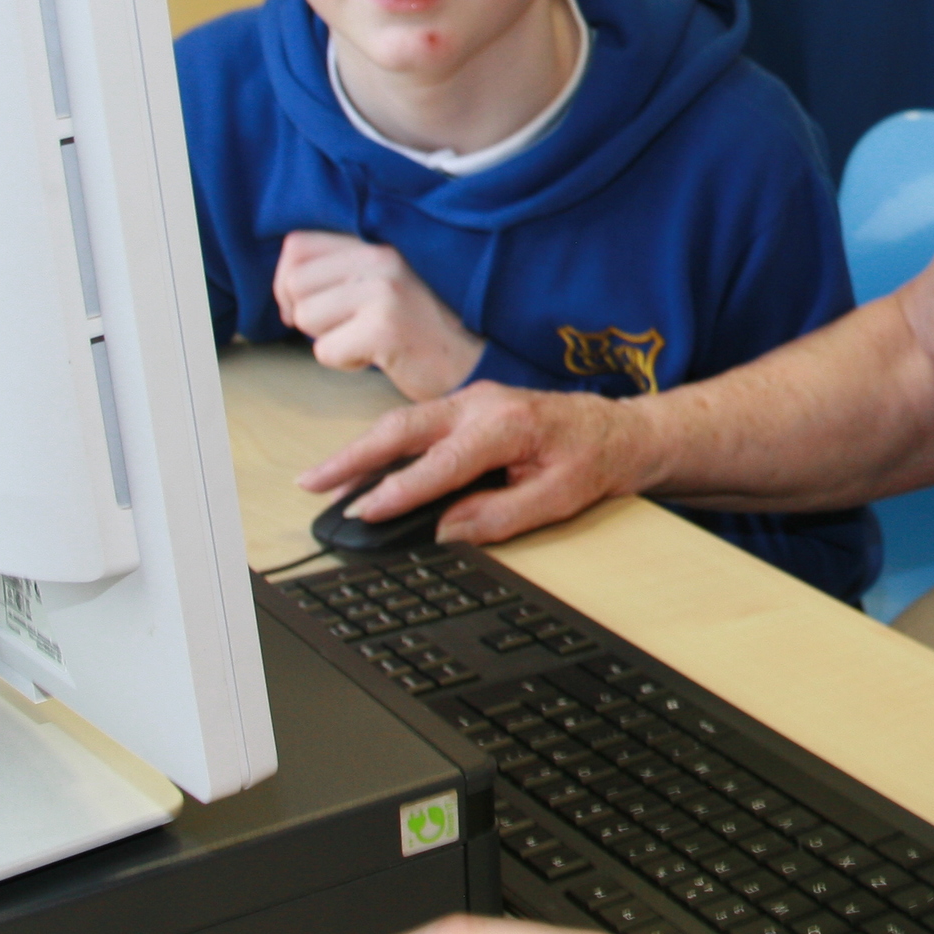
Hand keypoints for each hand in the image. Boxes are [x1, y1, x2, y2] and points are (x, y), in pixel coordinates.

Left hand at [275, 231, 487, 400]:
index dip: (288, 279)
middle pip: (293, 282)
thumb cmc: (430, 322)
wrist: (482, 356)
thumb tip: (284, 281)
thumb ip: (347, 264)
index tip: (309, 305)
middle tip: (339, 329)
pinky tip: (379, 356)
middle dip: (305, 314)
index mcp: (379, 237)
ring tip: (367, 339)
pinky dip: (345, 362)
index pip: (298, 244)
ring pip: (305, 317)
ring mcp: (383, 289)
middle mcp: (381, 254)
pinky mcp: (384, 327)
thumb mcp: (390, 277)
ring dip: (327, 338)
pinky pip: (325, 351)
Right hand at [298, 379, 650, 545]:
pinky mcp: (468, 407)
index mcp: (508, 426)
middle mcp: (482, 405)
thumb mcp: (558, 499)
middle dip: (354, 457)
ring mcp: (472, 401)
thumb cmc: (593, 459)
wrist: (619, 429)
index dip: (400, 490)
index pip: (442, 463)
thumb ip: (500, 516)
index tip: (364, 512)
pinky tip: (363, 469)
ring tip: (325, 481)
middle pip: (404, 428)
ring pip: (404, 423)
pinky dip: (385, 446)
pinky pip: (417, 424)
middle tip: (314, 483)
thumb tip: (446, 531)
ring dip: (361, 451)